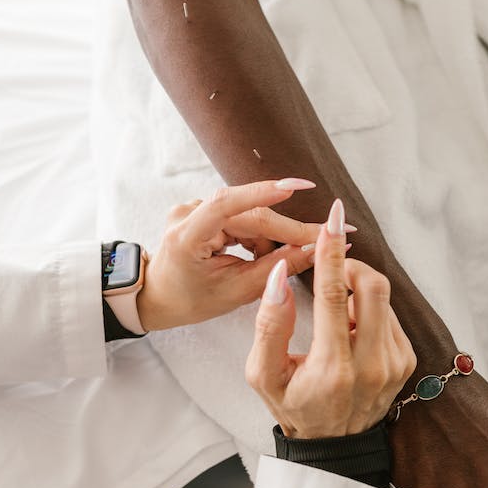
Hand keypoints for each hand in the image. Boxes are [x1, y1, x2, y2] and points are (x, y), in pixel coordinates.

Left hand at [137, 179, 323, 330]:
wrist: (158, 296)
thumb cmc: (191, 300)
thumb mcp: (237, 291)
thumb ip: (276, 269)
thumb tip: (317, 248)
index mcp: (186, 237)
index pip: (225, 204)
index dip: (262, 193)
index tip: (296, 187)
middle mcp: (187, 214)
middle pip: (250, 214)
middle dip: (288, 231)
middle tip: (329, 237)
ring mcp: (194, 207)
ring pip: (251, 216)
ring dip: (270, 239)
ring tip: (271, 265)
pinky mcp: (202, 208)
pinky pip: (242, 216)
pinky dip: (257, 236)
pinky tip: (257, 255)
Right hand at [245, 199, 415, 437]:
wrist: (333, 446)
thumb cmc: (293, 406)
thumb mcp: (263, 374)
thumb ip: (268, 324)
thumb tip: (281, 274)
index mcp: (333, 368)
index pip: (333, 296)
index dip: (331, 253)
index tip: (332, 220)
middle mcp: (371, 366)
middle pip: (374, 287)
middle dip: (351, 266)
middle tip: (331, 269)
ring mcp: (394, 365)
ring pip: (384, 299)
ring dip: (358, 290)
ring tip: (335, 307)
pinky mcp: (406, 362)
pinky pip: (391, 316)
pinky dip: (370, 310)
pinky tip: (351, 328)